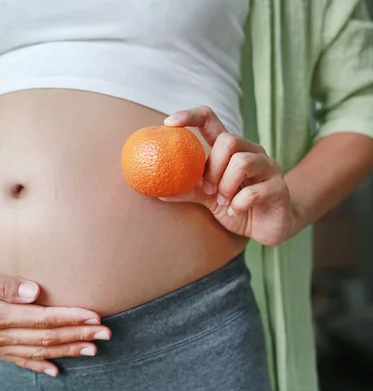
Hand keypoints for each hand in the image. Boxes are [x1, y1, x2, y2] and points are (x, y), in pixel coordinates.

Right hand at [0, 262, 110, 376]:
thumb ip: (2, 284)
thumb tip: (34, 292)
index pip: (41, 319)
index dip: (71, 319)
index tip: (95, 317)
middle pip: (45, 337)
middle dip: (78, 336)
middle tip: (106, 334)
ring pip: (36, 352)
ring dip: (66, 350)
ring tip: (92, 350)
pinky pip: (18, 361)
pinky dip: (38, 366)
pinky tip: (55, 370)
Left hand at [160, 106, 295, 245]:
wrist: (269, 227)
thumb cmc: (235, 206)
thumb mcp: (207, 197)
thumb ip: (187, 189)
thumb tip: (157, 192)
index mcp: (231, 149)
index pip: (210, 119)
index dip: (190, 116)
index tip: (169, 123)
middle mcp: (251, 151)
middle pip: (229, 140)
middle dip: (213, 167)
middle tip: (210, 189)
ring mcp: (269, 167)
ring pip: (242, 162)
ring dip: (226, 186)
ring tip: (224, 202)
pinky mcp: (280, 188)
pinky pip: (254, 191)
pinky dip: (238, 204)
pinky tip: (236, 210)